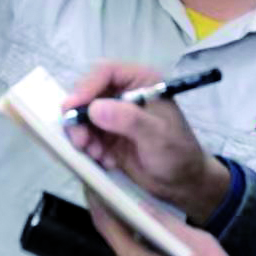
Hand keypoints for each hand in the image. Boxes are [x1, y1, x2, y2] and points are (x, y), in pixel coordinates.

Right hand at [63, 62, 230, 222]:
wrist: (181, 182)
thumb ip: (129, 120)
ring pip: (83, 116)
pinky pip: (86, 135)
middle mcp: (124, 93)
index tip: (73, 107)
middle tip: (81, 141)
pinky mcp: (107, 134)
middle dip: (80, 118)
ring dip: (84, 136)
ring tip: (98, 155)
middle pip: (88, 94)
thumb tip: (95, 108)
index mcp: (141, 81)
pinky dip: (90, 149)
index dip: (86, 87)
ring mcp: (114, 114)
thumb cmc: (177, 153)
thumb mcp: (157, 136)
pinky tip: (107, 161)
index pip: (106, 72)